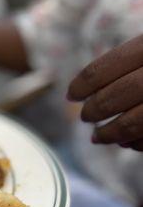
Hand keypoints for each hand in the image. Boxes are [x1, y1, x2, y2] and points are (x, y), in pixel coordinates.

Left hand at [68, 35, 142, 150]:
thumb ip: (124, 63)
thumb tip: (76, 93)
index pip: (106, 67)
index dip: (82, 85)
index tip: (70, 96)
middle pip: (119, 95)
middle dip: (95, 110)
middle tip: (85, 117)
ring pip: (133, 123)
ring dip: (110, 133)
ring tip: (99, 136)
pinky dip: (135, 143)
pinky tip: (127, 142)